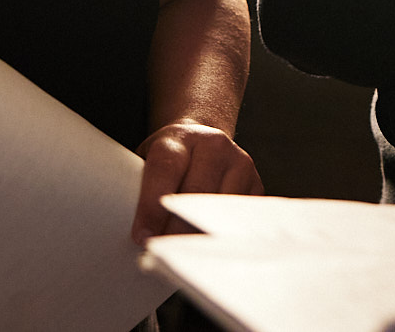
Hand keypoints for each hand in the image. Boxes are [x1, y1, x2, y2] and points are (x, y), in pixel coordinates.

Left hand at [132, 121, 262, 244]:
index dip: (152, 205)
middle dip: (175, 228)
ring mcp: (239, 163)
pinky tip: (205, 250)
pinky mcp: (256, 184)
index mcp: (180, 137)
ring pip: (220, 208)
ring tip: (181, 257)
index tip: (142, 236)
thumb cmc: (170, 161)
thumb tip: (137, 232)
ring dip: (199, 237)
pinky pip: (240, 219)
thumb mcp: (149, 161)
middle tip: (160, 253)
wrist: (203, 139)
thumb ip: (141, 187)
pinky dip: (221, 238)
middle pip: (196, 191)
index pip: (166, 167)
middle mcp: (214, 145)